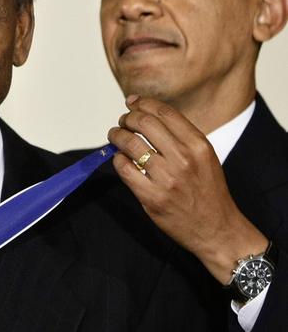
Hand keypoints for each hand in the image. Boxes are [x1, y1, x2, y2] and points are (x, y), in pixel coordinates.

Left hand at [107, 95, 266, 283]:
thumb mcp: (205, 156)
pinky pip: (124, 168)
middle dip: (128, 118)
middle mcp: (183, 158)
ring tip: (115, 136)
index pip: (164, 112)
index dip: (143, 103)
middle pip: (144, 123)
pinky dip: (117, 159)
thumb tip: (148, 114)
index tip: (132, 102)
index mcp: (198, 145)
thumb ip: (181, 136)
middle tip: (123, 122)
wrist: (217, 229)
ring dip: (117, 135)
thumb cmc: (208, 191)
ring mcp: (166, 178)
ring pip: (130, 143)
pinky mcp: (151, 196)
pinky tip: (120, 159)